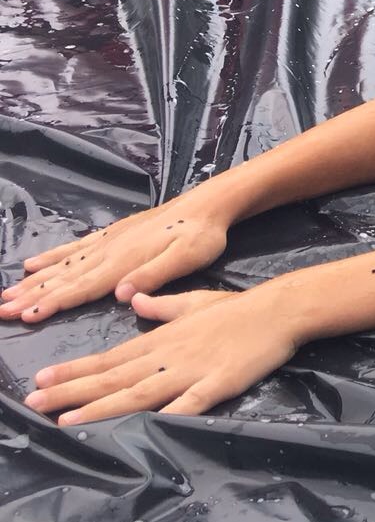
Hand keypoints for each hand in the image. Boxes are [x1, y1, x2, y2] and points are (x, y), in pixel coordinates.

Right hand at [0, 203, 228, 322]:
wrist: (207, 204)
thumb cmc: (203, 236)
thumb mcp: (188, 258)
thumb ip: (154, 275)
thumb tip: (121, 295)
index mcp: (125, 262)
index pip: (82, 288)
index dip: (53, 303)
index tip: (25, 316)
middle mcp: (110, 251)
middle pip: (64, 278)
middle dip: (32, 296)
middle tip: (2, 310)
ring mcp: (109, 240)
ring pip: (64, 264)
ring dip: (35, 280)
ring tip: (7, 293)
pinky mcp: (113, 233)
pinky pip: (75, 246)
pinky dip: (52, 256)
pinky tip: (34, 263)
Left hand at [24, 289, 295, 423]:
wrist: (279, 309)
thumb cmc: (238, 308)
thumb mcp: (194, 302)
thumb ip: (163, 308)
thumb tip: (136, 302)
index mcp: (162, 338)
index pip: (111, 357)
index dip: (75, 370)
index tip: (42, 380)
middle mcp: (168, 355)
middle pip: (114, 377)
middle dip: (72, 392)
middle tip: (34, 404)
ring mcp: (191, 370)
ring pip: (139, 393)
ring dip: (101, 408)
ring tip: (68, 421)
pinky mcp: (217, 383)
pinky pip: (188, 405)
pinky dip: (167, 416)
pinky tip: (146, 429)